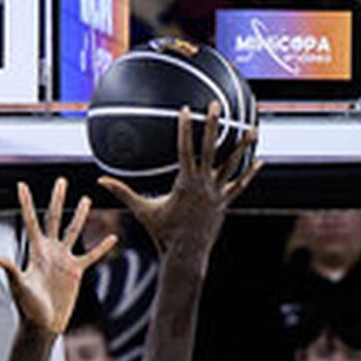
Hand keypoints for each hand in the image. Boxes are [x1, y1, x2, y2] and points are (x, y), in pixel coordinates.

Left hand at [0, 179, 115, 339]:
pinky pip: (92, 256)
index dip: (26, 203)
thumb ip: (9, 268)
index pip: (31, 221)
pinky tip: (112, 237)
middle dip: (58, 199)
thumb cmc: (27, 308)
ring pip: (74, 231)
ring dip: (80, 215)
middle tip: (61, 180)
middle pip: (55, 218)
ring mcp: (64, 260)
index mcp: (36, 251)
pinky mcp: (76, 271)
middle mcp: (50, 251)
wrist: (42, 325)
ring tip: (86, 199)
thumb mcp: (18, 285)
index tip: (21, 185)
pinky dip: (102, 247)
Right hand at [99, 103, 260, 261]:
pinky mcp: (224, 202)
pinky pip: (239, 185)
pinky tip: (260, 160)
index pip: (185, 149)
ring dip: (242, 145)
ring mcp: (216, 193)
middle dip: (213, 125)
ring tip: (252, 128)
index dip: (185, 128)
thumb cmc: (163, 233)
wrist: (185, 255)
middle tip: (217, 105)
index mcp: (185, 182)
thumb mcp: (142, 211)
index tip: (186, 110)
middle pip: (210, 149)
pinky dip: (249, 173)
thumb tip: (101, 181)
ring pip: (232, 164)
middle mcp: (203, 184)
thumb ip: (123, 193)